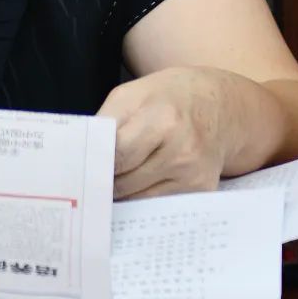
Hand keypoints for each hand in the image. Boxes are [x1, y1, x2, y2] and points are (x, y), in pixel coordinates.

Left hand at [97, 67, 247, 199]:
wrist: (218, 105)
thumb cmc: (166, 98)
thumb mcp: (130, 95)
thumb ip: (105, 124)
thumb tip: (82, 155)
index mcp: (161, 118)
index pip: (117, 154)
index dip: (95, 162)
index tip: (79, 166)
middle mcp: (181, 149)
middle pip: (125, 181)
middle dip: (104, 180)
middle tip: (89, 176)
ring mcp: (193, 173)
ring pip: (137, 197)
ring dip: (120, 191)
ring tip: (112, 177)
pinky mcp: (201, 190)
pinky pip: (157, 203)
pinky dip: (141, 196)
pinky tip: (136, 183)